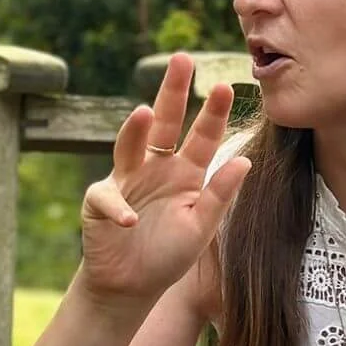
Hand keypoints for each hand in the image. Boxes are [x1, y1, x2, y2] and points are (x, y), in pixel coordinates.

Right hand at [79, 52, 250, 306]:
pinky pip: (108, 198)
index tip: (224, 86)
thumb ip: (220, 195)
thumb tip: (246, 160)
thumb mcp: (201, 227)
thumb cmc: (168, 255)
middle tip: (180, 59)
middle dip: (171, 91)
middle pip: (163, 123)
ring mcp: (126, 181)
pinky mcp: (100, 202)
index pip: (202, 136)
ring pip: (129, 146)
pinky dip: (117, 208)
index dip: (212, 113)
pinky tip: (130, 220)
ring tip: (143, 112)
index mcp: (185, 172)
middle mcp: (155, 168)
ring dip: (135, 130)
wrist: (131, 286)